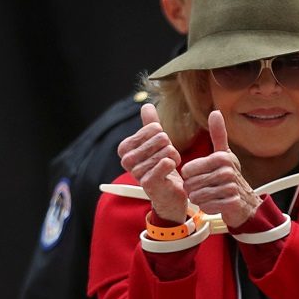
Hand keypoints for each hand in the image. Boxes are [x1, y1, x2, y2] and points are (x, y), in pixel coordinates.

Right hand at [117, 103, 186, 221]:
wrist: (168, 193)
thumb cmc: (161, 167)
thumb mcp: (156, 144)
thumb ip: (150, 125)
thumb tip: (146, 105)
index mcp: (125, 147)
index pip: (153, 128)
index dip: (163, 137)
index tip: (160, 149)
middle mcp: (127, 159)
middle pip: (161, 138)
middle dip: (170, 148)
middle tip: (166, 159)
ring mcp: (136, 172)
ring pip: (166, 151)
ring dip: (173, 158)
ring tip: (168, 167)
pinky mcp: (148, 182)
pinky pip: (166, 163)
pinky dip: (173, 165)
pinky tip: (170, 172)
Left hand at [179, 110, 260, 228]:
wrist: (246, 202)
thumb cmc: (231, 176)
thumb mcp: (224, 154)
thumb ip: (218, 134)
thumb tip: (215, 112)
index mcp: (221, 158)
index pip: (187, 170)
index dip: (189, 176)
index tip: (201, 176)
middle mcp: (226, 171)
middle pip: (190, 184)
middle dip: (193, 189)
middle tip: (205, 188)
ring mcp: (230, 187)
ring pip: (196, 196)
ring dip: (200, 199)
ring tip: (210, 195)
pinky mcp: (231, 203)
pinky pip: (206, 206)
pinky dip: (208, 207)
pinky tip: (216, 203)